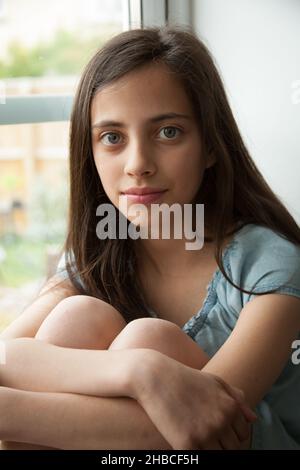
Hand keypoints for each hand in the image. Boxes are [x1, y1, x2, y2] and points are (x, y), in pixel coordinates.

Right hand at [133, 351, 256, 449]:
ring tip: (196, 439)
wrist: (154, 376)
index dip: (231, 435)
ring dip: (210, 450)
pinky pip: (200, 460)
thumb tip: (253, 420)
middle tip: (205, 435)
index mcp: (230, 406)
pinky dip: (195, 455)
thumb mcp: (214, 381)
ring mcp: (205, 434)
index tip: (216, 431)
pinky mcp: (186, 444)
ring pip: (219, 456)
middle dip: (222, 444)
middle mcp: (221, 421)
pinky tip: (186, 445)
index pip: (243, 435)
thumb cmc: (184, 378)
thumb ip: (236, 398)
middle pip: (233, 449)